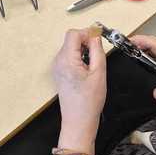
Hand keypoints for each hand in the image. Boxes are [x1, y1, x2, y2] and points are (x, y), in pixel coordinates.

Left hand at [53, 28, 106, 154]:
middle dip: (85, 42)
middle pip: (71, 40)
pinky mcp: (59, 72)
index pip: (73, 34)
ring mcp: (57, 66)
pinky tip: (86, 70)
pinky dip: (78, 57)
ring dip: (82, 50)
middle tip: (98, 54)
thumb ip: (97, 51)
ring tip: (92, 65)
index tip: (98, 40)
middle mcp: (58, 61)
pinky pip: (68, 57)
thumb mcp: (99, 73)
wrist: (78, 121)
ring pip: (70, 48)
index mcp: (67, 59)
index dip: (87, 33)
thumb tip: (95, 35)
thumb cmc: (89, 101)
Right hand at [131, 35, 155, 102]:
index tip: (129, 42)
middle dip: (139, 41)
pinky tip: (148, 63)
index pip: (153, 43)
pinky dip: (151, 54)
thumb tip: (154, 93)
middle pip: (152, 42)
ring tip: (134, 52)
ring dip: (145, 47)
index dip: (140, 40)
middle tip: (127, 46)